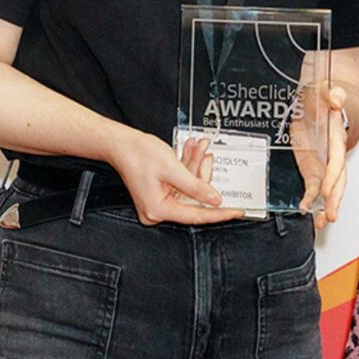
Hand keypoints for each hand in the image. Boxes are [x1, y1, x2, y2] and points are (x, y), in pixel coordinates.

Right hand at [108, 127, 243, 225]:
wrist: (122, 144)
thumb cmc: (139, 154)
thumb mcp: (173, 169)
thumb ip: (196, 186)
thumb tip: (215, 200)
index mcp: (159, 209)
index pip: (197, 215)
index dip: (220, 213)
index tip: (237, 211)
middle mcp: (157, 210)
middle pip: (193, 198)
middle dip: (202, 174)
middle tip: (207, 156)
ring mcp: (158, 202)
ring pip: (189, 188)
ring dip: (194, 166)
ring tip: (198, 148)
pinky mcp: (160, 193)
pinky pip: (181, 183)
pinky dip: (187, 168)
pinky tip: (190, 153)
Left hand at [294, 85, 348, 228]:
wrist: (315, 103)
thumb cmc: (321, 97)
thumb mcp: (324, 90)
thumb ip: (332, 93)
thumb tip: (336, 99)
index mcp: (336, 137)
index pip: (337, 160)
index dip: (333, 176)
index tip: (328, 190)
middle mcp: (333, 154)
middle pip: (339, 180)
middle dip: (335, 199)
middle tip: (331, 215)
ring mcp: (324, 163)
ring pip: (329, 189)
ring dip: (327, 206)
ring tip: (323, 222)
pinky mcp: (313, 168)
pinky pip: (314, 187)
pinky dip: (310, 199)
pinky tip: (305, 208)